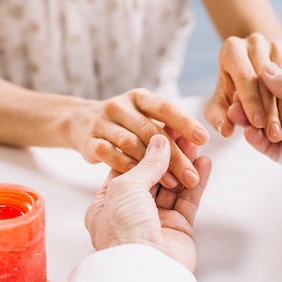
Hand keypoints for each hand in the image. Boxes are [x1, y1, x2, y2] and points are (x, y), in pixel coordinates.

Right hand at [70, 88, 209, 188]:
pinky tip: (140, 179)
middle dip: (174, 156)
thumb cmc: (123, 124)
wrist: (77, 122)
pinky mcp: (88, 141)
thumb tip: (196, 145)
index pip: (165, 108)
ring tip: (172, 183)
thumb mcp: (143, 117)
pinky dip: (125, 165)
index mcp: (140, 98)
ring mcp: (102, 123)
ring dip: (152, 165)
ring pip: (131, 143)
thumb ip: (165, 129)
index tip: (203, 139)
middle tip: (191, 175)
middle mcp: (120, 107)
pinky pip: (109, 154)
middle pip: (151, 131)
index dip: (185, 123)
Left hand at [84, 134, 211, 272]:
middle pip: (151, 175)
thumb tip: (158, 142)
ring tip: (196, 141)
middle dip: (165, 153)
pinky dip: (197, 182)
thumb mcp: (125, 187)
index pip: (126, 168)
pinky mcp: (178, 230)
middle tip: (181, 131)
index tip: (158, 129)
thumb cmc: (123, 231)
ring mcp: (154, 221)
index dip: (142, 148)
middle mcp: (130, 212)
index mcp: (106, 203)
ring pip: (172, 185)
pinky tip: (205, 163)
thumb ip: (145, 164)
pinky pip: (188, 200)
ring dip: (183, 163)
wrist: (143, 271)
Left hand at [204, 33, 281, 141]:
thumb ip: (218, 115)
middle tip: (273, 134)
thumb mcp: (221, 101)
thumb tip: (225, 129)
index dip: (251, 102)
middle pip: (265, 78)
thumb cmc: (232, 88)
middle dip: (270, 110)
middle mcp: (254, 42)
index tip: (257, 124)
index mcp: (232, 49)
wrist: (250, 69)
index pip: (244, 77)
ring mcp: (276, 46)